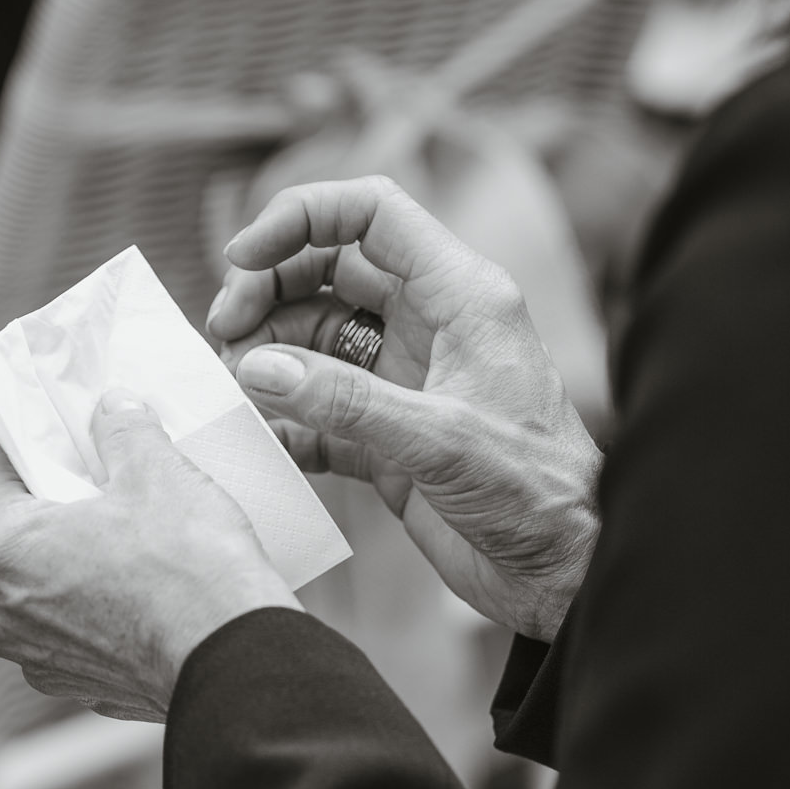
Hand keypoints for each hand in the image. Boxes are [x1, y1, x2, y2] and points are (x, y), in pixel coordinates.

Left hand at [0, 392, 298, 721]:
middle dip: (25, 480)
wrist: (237, 661)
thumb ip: (122, 428)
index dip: (7, 422)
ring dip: (48, 537)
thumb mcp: (155, 471)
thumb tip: (115, 409)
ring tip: (98, 507)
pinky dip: (74, 586)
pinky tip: (117, 564)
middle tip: (69, 450)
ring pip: (21, 573)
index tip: (35, 408)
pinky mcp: (70, 676)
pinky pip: (55, 616)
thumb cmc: (189, 575)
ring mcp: (29, 651)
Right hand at [209, 176, 600, 642]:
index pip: (370, 214)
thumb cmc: (539, 496)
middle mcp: (430, 326)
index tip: (242, 255)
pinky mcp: (387, 435)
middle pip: (328, 268)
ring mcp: (406, 379)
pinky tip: (260, 435)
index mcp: (460, 296)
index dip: (300, 217)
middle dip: (268, 288)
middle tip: (224, 332)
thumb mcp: (440, 440)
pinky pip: (317, 406)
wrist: (565, 574)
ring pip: (314, 335)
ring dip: (267, 353)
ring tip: (234, 386)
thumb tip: (258, 368)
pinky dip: (283, 415)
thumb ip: (345, 402)